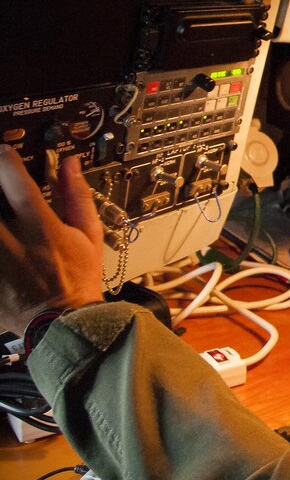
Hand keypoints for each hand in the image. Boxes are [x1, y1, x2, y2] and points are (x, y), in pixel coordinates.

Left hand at [0, 146, 103, 334]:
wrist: (63, 323)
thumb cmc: (79, 278)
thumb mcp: (90, 236)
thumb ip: (78, 197)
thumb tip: (70, 165)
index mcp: (40, 225)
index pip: (12, 174)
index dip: (5, 158)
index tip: (5, 156)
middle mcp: (10, 238)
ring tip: (1, 215)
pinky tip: (2, 246)